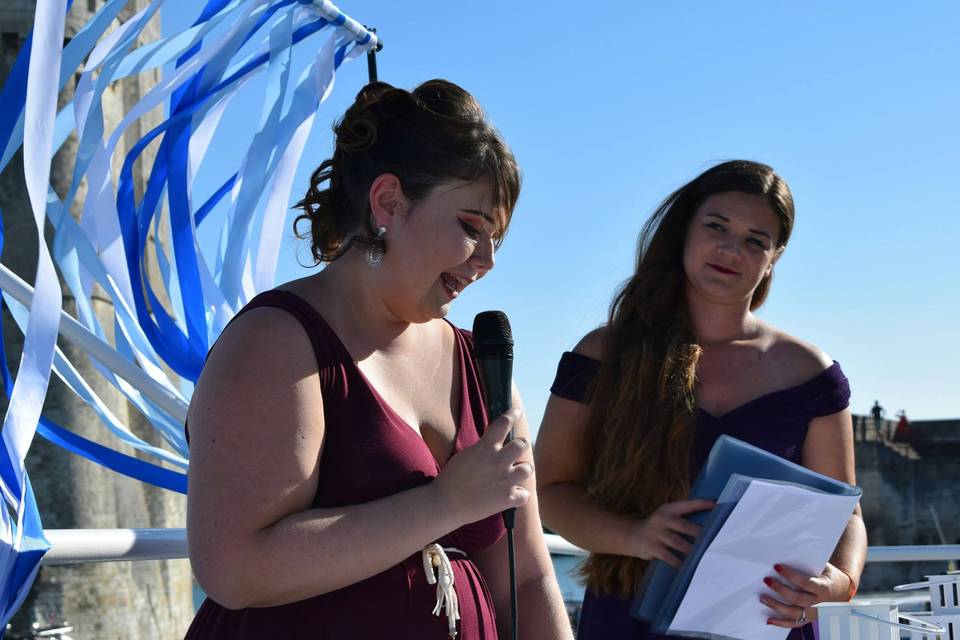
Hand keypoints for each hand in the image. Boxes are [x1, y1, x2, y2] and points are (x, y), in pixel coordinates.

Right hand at [432, 408, 531, 523]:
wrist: (445, 504)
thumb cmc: (451, 479)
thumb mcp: (465, 455)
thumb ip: (483, 448)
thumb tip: (494, 442)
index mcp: (485, 447)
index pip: (504, 422)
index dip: (512, 415)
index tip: (516, 413)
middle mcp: (498, 461)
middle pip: (523, 444)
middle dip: (520, 446)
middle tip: (514, 451)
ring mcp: (505, 480)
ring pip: (528, 468)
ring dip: (522, 470)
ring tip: (514, 474)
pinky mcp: (506, 499)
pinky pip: (524, 495)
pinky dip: (519, 495)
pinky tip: (511, 495)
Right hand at [632, 500, 713, 567]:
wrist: (631, 535)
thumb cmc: (657, 528)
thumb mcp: (665, 517)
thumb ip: (681, 519)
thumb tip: (707, 527)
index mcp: (668, 509)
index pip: (687, 505)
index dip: (701, 504)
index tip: (716, 505)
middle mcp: (662, 519)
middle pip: (684, 526)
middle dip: (700, 533)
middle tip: (715, 539)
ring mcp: (656, 533)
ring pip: (678, 543)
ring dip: (692, 550)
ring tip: (705, 555)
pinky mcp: (652, 547)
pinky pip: (669, 556)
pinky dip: (679, 562)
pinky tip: (687, 567)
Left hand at [761, 562, 853, 627]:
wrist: (842, 591)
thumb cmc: (828, 575)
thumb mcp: (824, 567)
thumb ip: (809, 564)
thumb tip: (787, 554)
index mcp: (824, 588)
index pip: (806, 582)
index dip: (791, 575)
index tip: (777, 567)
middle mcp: (819, 603)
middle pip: (798, 599)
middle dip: (781, 590)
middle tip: (767, 581)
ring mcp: (814, 613)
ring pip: (794, 613)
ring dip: (777, 606)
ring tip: (763, 598)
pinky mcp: (809, 619)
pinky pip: (794, 623)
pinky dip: (781, 623)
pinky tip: (768, 619)